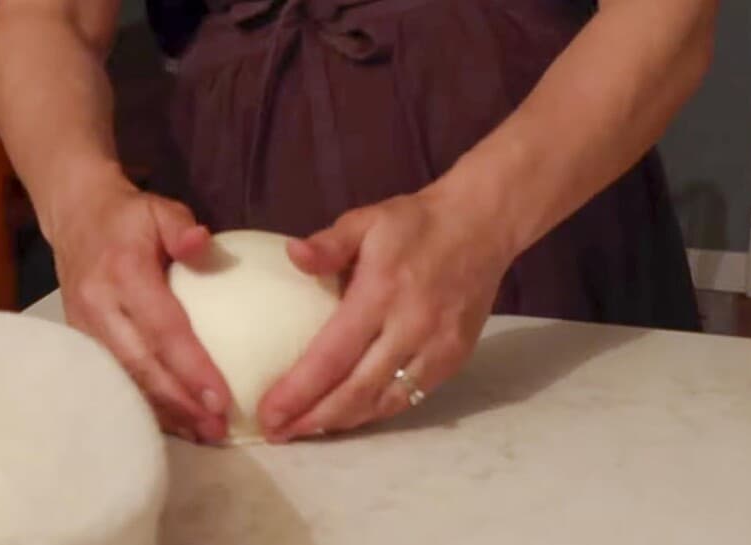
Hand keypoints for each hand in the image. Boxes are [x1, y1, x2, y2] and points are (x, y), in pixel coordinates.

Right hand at [50, 182, 231, 442]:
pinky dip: (144, 403)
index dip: (191, 366)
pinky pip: (114, 378)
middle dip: (180, 402)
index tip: (220, 399)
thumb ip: (182, 227)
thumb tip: (203, 244)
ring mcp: (84, 327)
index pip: (162, 327)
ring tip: (202, 433)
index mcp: (124, 273)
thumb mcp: (160, 208)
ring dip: (164, 411)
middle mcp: (99, 305)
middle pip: (141, 365)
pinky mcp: (80, 340)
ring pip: (125, 379)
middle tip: (217, 428)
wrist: (75, 216)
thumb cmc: (129, 217)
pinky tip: (174, 421)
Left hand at [257, 179, 509, 441]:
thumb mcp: (366, 220)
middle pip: (356, 391)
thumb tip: (292, 256)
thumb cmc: (414, 223)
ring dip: (343, 422)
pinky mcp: (455, 358)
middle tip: (278, 433)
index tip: (269, 414)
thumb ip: (329, 243)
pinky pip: (411, 397)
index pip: (332, 356)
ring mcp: (437, 348)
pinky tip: (351, 415)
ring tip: (307, 431)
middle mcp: (410, 327)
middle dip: (313, 419)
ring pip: (385, 402)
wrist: (481, 225)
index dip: (298, 392)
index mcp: (381, 293)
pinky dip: (377, 412)